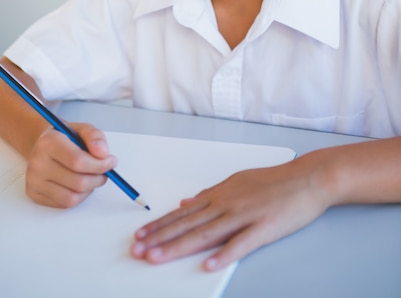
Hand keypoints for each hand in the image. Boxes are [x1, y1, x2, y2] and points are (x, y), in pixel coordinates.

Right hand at [26, 122, 117, 207]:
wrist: (44, 145)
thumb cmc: (66, 138)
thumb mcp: (82, 129)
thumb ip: (95, 137)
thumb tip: (103, 153)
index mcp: (48, 143)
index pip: (78, 161)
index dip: (99, 165)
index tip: (111, 162)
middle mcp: (37, 163)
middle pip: (78, 182)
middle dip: (98, 178)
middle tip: (105, 171)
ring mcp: (34, 181)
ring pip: (72, 197)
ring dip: (89, 189)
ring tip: (92, 176)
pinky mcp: (34, 194)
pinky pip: (65, 204)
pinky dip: (79, 196)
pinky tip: (79, 184)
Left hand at [131, 157, 330, 269]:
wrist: (307, 178)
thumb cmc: (274, 181)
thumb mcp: (237, 182)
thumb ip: (211, 194)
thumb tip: (187, 201)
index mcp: (221, 194)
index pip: (184, 212)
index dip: (161, 225)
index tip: (141, 235)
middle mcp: (227, 203)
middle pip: (188, 224)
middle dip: (160, 237)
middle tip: (138, 249)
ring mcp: (245, 215)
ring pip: (206, 234)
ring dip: (178, 246)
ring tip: (157, 257)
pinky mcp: (264, 228)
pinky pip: (241, 243)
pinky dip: (224, 254)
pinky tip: (208, 265)